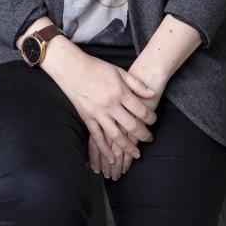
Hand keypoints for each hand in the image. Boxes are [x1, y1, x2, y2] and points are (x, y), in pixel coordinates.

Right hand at [43, 40, 156, 169]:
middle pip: (131, 125)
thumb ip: (137, 84)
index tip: (154, 121)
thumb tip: (153, 94)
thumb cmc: (96, 67)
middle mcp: (110, 105)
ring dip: (127, 147)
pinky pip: (97, 137)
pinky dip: (104, 150)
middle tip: (149, 139)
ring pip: (116, 135)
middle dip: (143, 135)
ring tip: (136, 154)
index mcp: (120, 92)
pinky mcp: (87, 118)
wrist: (71, 68)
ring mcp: (98, 113)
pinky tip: (112, 158)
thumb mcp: (119, 72)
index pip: (141, 110)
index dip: (150, 118)